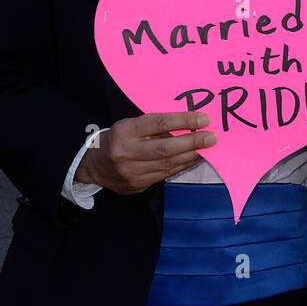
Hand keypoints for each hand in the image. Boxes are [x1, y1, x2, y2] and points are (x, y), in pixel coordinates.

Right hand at [75, 112, 215, 193]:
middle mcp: (126, 153)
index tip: (204, 120)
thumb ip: (156, 125)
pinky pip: (165, 175)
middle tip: (212, 137)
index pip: (159, 124)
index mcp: (125, 131)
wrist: (95, 164)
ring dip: (191, 156)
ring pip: (168, 164)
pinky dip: (182, 166)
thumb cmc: (120, 138)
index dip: (183, 121)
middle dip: (192, 143)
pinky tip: (194, 159)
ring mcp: (130, 172)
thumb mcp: (131, 124)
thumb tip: (190, 123)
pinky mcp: (136, 185)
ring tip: (208, 148)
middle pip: (165, 148)